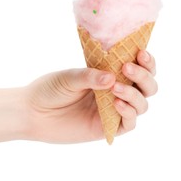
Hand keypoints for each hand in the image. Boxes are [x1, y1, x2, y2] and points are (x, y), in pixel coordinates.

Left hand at [25, 50, 156, 142]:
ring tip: (115, 87)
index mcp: (108, 74)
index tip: (141, 53)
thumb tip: (112, 77)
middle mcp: (114, 91)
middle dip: (144, 77)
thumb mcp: (70, 77)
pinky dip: (128, 113)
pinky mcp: (106, 127)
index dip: (146, 62)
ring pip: (142, 104)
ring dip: (135, 94)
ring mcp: (112, 110)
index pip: (137, 67)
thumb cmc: (50, 89)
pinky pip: (128, 124)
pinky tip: (115, 103)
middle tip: (127, 68)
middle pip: (147, 87)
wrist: (32, 112)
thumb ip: (90, 76)